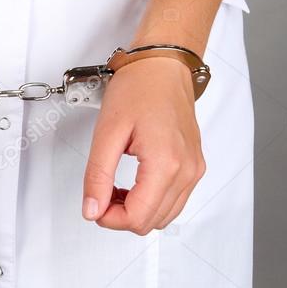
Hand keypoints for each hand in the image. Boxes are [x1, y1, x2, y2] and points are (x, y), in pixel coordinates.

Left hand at [81, 57, 205, 233]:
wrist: (164, 65)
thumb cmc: (140, 87)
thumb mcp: (107, 132)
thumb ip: (97, 176)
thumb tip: (92, 210)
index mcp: (166, 163)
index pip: (138, 218)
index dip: (110, 219)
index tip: (94, 204)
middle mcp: (187, 170)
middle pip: (151, 222)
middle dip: (121, 215)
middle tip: (101, 193)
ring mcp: (194, 169)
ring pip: (164, 216)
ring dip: (136, 210)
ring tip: (115, 188)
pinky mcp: (194, 166)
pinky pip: (174, 200)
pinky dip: (151, 201)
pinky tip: (132, 185)